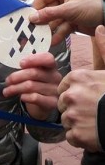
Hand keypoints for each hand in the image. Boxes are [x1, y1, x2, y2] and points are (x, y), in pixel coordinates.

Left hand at [3, 52, 61, 119]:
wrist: (42, 105)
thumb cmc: (36, 85)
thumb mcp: (33, 74)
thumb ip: (27, 67)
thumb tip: (17, 63)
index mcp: (51, 67)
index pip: (48, 58)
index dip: (34, 59)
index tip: (21, 63)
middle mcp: (55, 77)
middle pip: (34, 73)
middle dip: (17, 76)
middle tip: (8, 80)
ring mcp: (55, 90)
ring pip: (31, 86)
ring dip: (15, 88)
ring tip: (7, 91)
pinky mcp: (52, 102)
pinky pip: (35, 98)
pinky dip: (25, 97)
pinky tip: (21, 97)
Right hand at [29, 0, 102, 44]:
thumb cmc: (91, 6)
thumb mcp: (69, 9)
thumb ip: (50, 14)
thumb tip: (32, 18)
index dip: (35, 7)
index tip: (27, 18)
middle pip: (47, 10)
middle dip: (41, 21)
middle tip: (31, 31)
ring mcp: (68, 11)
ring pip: (54, 21)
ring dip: (48, 30)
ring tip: (40, 39)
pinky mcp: (72, 22)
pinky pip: (62, 28)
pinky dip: (58, 35)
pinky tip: (52, 42)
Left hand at [58, 25, 104, 150]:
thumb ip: (103, 48)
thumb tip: (99, 27)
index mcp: (77, 78)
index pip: (65, 87)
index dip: (76, 93)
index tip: (90, 98)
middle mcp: (71, 95)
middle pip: (64, 104)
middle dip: (75, 109)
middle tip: (93, 111)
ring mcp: (72, 116)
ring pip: (67, 120)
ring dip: (78, 123)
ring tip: (95, 122)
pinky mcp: (75, 134)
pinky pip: (71, 136)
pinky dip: (80, 137)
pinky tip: (94, 133)